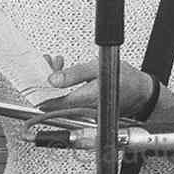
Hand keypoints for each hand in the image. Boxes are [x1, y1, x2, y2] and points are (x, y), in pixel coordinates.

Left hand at [38, 58, 158, 117]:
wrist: (142, 93)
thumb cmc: (127, 81)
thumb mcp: (101, 68)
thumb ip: (76, 73)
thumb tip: (53, 78)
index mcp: (83, 100)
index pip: (49, 102)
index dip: (37, 90)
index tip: (32, 76)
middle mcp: (80, 109)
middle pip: (51, 99)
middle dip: (44, 80)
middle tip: (43, 63)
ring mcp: (81, 111)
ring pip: (57, 98)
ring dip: (52, 81)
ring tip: (53, 64)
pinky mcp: (83, 108)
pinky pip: (66, 99)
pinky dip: (62, 85)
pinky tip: (63, 72)